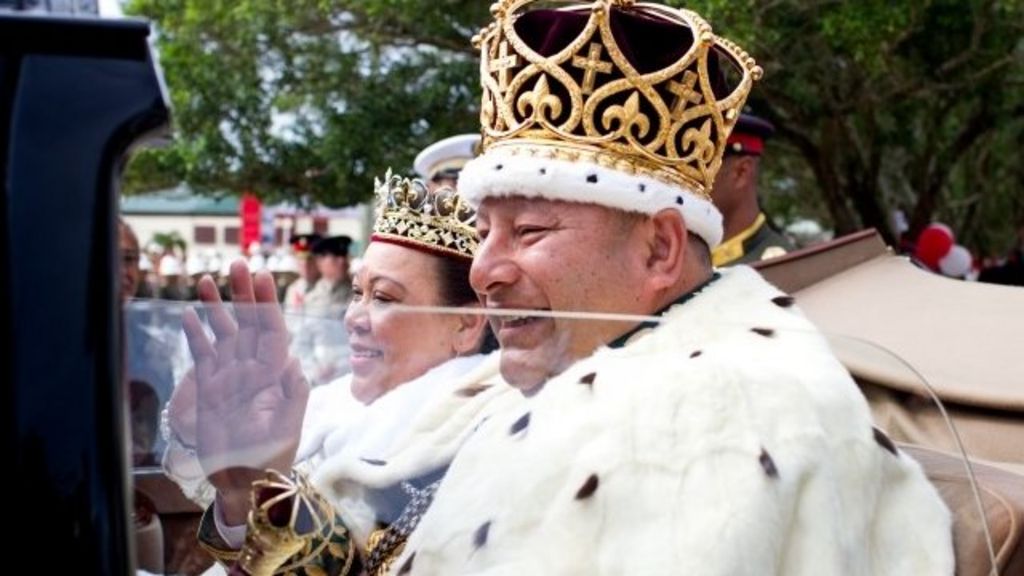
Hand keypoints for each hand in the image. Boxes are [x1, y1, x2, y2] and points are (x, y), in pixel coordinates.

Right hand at [182, 261, 308, 524]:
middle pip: (249, 323)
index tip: (262, 276)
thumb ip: (293, 396)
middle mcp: (252, 369)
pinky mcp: (209, 387)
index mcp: (274, 373)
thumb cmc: (270, 458)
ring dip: (217, 307)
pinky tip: (189, 313)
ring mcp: (229, 376)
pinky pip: (202, 353)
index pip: (272, 330)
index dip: (267, 303)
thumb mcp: (287, 430)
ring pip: (224, 332)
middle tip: (238, 263)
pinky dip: (196, 334)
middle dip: (244, 293)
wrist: (243, 481)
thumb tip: (295, 362)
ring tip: (208, 279)